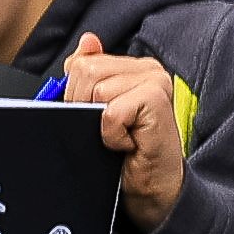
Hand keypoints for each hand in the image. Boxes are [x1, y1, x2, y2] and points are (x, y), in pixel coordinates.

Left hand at [60, 34, 188, 227]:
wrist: (152, 191)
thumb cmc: (126, 155)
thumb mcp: (97, 112)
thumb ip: (89, 75)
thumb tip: (87, 41)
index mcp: (133, 66)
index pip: (82, 63)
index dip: (76, 96)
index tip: (96, 119)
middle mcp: (148, 68)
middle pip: (86, 72)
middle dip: (85, 108)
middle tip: (108, 131)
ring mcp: (155, 81)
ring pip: (97, 90)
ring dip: (100, 124)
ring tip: (121, 137)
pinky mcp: (157, 99)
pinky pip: (110, 112)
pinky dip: (112, 136)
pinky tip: (129, 144)